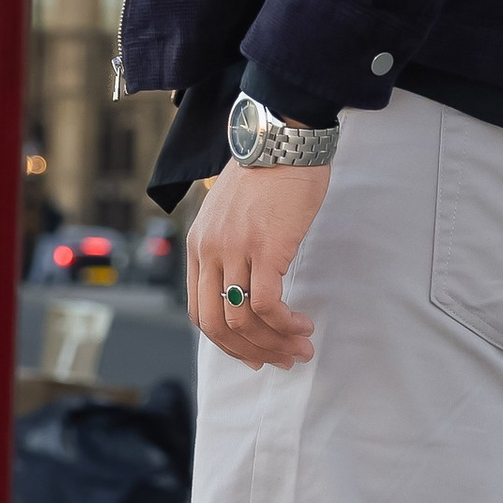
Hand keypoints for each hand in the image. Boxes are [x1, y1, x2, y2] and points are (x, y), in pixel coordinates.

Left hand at [188, 155, 330, 367]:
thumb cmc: (266, 174)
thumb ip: (230, 247)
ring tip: (300, 347)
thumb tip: (247, 287)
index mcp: (198, 246)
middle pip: (216, 324)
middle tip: (280, 361)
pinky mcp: (264, 248)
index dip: (226, 342)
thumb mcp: (231, 213)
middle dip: (249, 351)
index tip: (253, 353)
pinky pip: (268, 304)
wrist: (282, 141)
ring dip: (273, 342)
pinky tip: (303, 324)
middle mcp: (210, 251)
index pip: (200, 312)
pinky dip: (285, 324)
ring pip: (243, 319)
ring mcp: (234, 250)